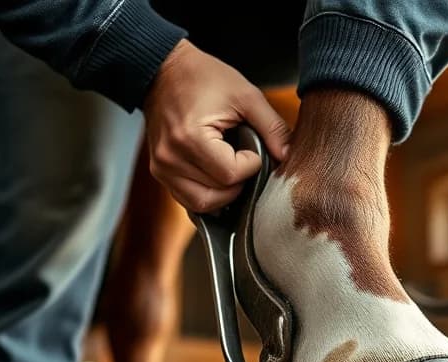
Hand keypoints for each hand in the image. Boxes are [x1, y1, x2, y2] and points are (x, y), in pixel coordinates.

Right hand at [143, 40, 290, 211]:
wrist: (164, 70)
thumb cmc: (204, 78)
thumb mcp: (246, 95)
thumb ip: (272, 127)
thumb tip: (288, 156)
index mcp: (190, 137)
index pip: (230, 175)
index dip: (250, 165)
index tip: (250, 145)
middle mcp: (170, 158)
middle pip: (217, 193)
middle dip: (239, 181)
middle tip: (243, 157)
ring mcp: (161, 168)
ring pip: (202, 204)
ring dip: (224, 194)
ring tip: (231, 167)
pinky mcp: (159, 172)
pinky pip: (187, 200)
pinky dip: (207, 195)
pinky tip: (217, 178)